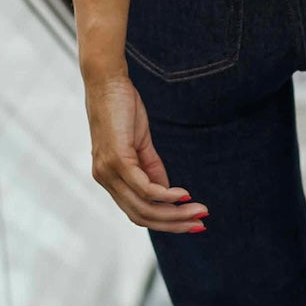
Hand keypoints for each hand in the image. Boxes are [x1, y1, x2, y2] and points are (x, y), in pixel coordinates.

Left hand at [84, 71, 206, 232]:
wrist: (107, 80)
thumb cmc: (121, 107)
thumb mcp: (140, 143)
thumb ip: (152, 168)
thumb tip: (168, 193)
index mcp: (109, 178)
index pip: (137, 212)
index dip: (165, 222)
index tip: (193, 222)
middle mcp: (105, 179)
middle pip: (141, 216)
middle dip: (174, 224)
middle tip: (201, 224)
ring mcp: (108, 172)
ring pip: (144, 207)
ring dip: (175, 213)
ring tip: (199, 211)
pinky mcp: (116, 160)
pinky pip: (144, 188)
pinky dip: (166, 195)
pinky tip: (184, 195)